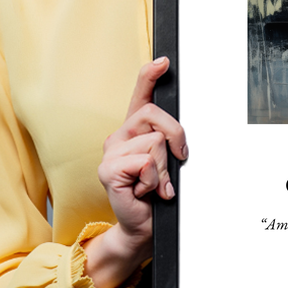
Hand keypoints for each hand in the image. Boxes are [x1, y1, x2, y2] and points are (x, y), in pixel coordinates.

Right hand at [83, 57, 187, 287]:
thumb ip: (169, 142)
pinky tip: (145, 191)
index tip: (164, 61)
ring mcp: (110, 152)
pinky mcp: (108, 170)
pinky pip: (145, 162)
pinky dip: (154, 180)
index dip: (150, 75)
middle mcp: (119, 136)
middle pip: (155, 115)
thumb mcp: (168, 162)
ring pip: (155, 142)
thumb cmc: (156, 194)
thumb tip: (178, 134)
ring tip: (155, 184)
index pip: (140, 95)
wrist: (143, 226)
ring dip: (164, 168)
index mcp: (134, 130)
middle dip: (176, 137)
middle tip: (176, 161)